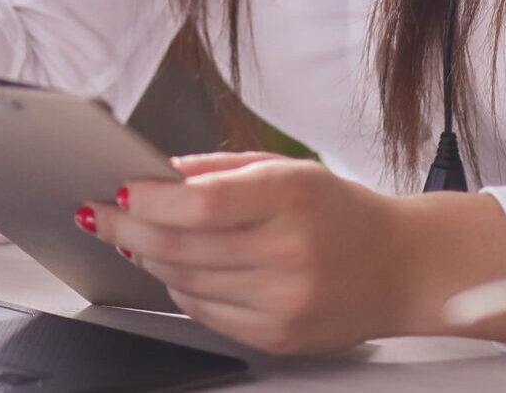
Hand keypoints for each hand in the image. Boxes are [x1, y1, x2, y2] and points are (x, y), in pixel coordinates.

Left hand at [76, 152, 505, 355]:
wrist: (404, 267)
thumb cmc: (342, 212)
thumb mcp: (287, 169)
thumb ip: (219, 171)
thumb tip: (156, 174)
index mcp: (290, 197)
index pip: (199, 203)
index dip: (147, 199)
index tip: (118, 190)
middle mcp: (288, 252)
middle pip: (181, 246)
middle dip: (129, 229)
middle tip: (101, 215)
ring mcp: (283, 300)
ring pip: (185, 281)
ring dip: (149, 258)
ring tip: (135, 238)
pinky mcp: (278, 335)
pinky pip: (205, 312)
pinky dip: (180, 289)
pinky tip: (175, 270)